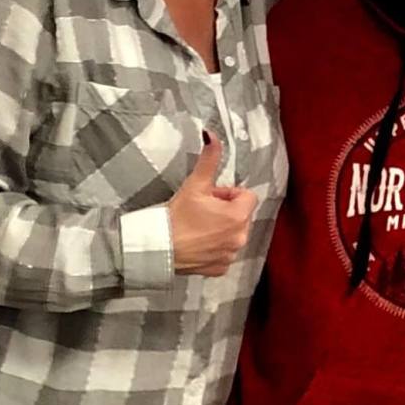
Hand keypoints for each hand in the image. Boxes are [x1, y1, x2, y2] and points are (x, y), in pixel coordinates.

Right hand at [166, 134, 257, 277]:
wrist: (158, 248)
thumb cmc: (176, 217)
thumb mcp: (194, 184)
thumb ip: (209, 159)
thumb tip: (212, 136)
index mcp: (238, 216)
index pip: (246, 196)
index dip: (227, 193)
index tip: (210, 197)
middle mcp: (240, 237)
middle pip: (241, 215)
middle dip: (225, 210)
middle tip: (201, 210)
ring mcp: (230, 254)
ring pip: (233, 233)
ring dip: (220, 228)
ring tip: (197, 226)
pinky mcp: (220, 268)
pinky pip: (224, 252)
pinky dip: (214, 247)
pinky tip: (197, 242)